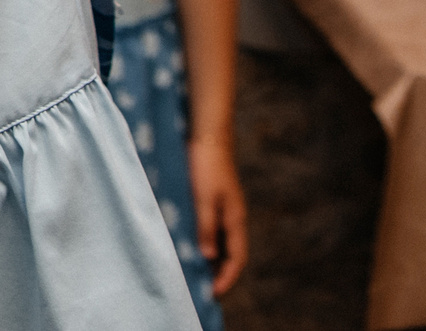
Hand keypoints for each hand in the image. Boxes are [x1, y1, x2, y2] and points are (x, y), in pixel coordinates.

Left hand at [188, 134, 247, 296]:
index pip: (236, 258)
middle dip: (219, 273)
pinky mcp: (213, 198)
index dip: (227, 278)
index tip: (213, 294)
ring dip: (211, 258)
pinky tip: (188, 242)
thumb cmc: (206, 164)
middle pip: (230, 253)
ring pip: (220, 240)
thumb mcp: (204, 198)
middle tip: (203, 290)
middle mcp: (233, 216)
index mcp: (235, 219)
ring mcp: (224, 207)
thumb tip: (208, 257)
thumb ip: (207, 227)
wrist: (207, 133)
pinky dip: (204, 240)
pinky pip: (212, 227)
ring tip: (194, 272)